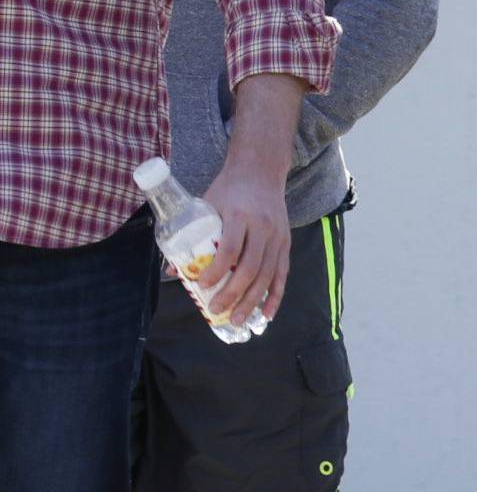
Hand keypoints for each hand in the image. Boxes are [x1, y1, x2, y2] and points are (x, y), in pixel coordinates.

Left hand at [202, 159, 292, 326]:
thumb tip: (174, 270)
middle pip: (250, 267)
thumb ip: (193, 234)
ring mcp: (277, 236)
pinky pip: (282, 274)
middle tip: (217, 310)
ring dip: (253, 301)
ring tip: (238, 320)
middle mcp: (262, 227)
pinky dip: (275, 296)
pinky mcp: (286, 243)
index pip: (230, 248)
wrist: (261, 171)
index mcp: (239, 214)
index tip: (201, 285)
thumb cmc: (228, 189)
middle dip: (233, 293)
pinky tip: (267, 314)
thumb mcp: (207, 204)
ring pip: (267, 275)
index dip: (216, 270)